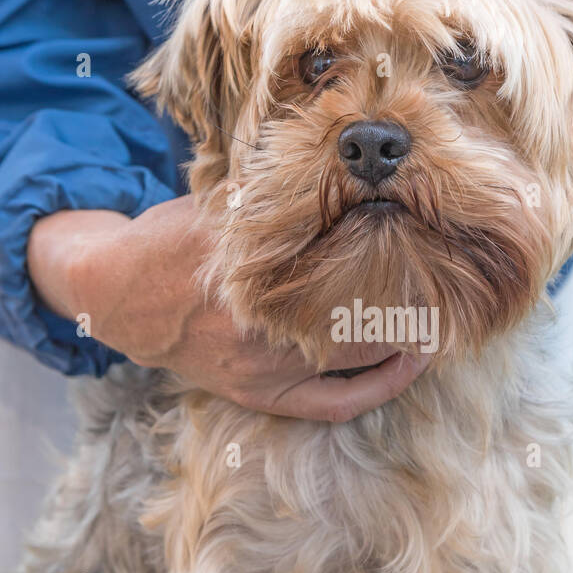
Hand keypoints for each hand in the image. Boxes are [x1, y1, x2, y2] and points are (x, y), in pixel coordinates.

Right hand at [27, 197, 428, 420]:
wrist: (118, 294)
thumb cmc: (177, 237)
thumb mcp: (223, 199)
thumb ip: (279, 193)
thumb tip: (350, 170)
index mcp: (253, 265)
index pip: (342, 258)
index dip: (394, 250)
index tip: (428, 235)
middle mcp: (262, 319)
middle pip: (361, 310)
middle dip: (411, 295)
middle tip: (454, 276)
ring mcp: (263, 366)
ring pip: (355, 358)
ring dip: (404, 338)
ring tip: (444, 314)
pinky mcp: (260, 393)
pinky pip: (334, 402)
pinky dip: (378, 386)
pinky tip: (409, 364)